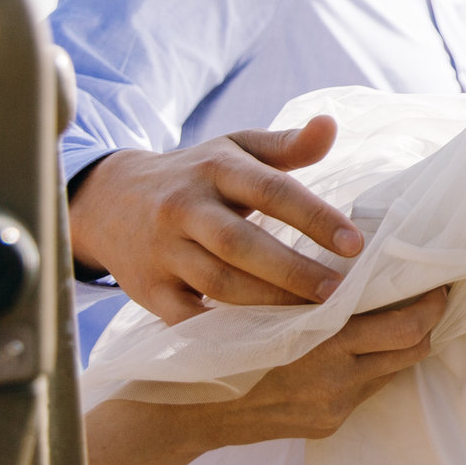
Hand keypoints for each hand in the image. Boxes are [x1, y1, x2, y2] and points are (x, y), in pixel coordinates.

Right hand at [69, 117, 363, 323]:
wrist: (109, 201)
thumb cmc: (196, 175)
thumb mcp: (236, 149)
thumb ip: (287, 144)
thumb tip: (330, 125)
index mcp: (215, 169)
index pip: (270, 191)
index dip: (314, 217)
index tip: (356, 244)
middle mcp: (185, 209)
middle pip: (240, 244)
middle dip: (292, 271)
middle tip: (339, 291)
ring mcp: (163, 252)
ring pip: (217, 283)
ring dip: (268, 303)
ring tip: (312, 316)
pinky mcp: (148, 290)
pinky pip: (188, 318)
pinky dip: (225, 331)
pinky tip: (265, 339)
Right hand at [208, 287, 448, 444]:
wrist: (187, 411)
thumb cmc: (220, 343)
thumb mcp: (266, 307)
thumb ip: (314, 294)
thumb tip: (361, 268)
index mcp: (324, 343)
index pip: (406, 326)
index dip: (431, 303)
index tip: (439, 281)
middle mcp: (338, 381)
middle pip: (413, 350)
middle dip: (429, 322)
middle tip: (433, 295)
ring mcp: (334, 407)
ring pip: (393, 371)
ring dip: (401, 345)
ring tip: (400, 316)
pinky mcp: (326, 425)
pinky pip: (366, 392)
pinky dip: (371, 366)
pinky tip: (360, 347)